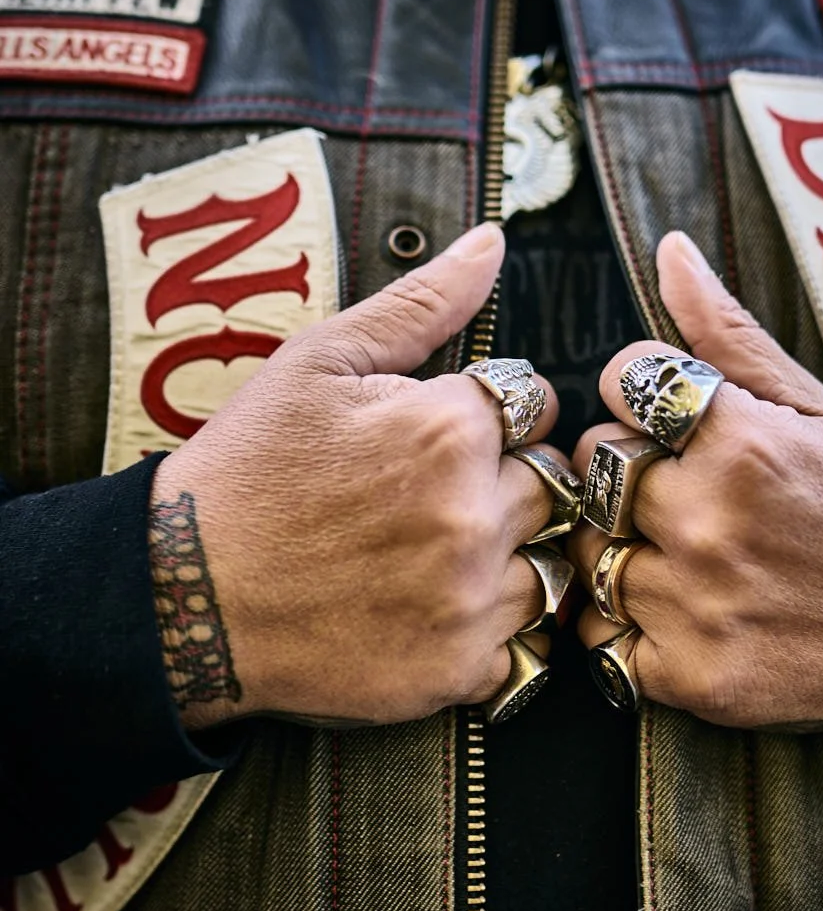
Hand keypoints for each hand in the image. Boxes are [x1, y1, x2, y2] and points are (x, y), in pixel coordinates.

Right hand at [151, 224, 563, 728]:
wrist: (184, 596)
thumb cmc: (246, 472)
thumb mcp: (318, 363)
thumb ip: (420, 303)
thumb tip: (492, 242)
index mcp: (448, 428)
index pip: (536, 404)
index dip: (489, 417)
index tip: (435, 439)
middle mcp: (473, 513)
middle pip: (550, 484)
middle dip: (505, 483)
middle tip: (426, 500)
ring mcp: (468, 599)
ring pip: (547, 563)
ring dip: (507, 557)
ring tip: (430, 556)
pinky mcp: (457, 668)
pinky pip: (521, 642)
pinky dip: (485, 626)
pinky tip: (425, 608)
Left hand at [569, 232, 822, 733]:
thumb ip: (731, 338)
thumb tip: (671, 253)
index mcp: (744, 444)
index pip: (620, 383)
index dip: (648, 396)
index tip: (684, 420)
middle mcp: (712, 524)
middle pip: (596, 467)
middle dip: (633, 470)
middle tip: (696, 492)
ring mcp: (698, 607)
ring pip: (591, 552)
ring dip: (626, 547)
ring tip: (695, 554)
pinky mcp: (693, 679)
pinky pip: (602, 637)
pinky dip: (629, 624)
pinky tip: (684, 609)